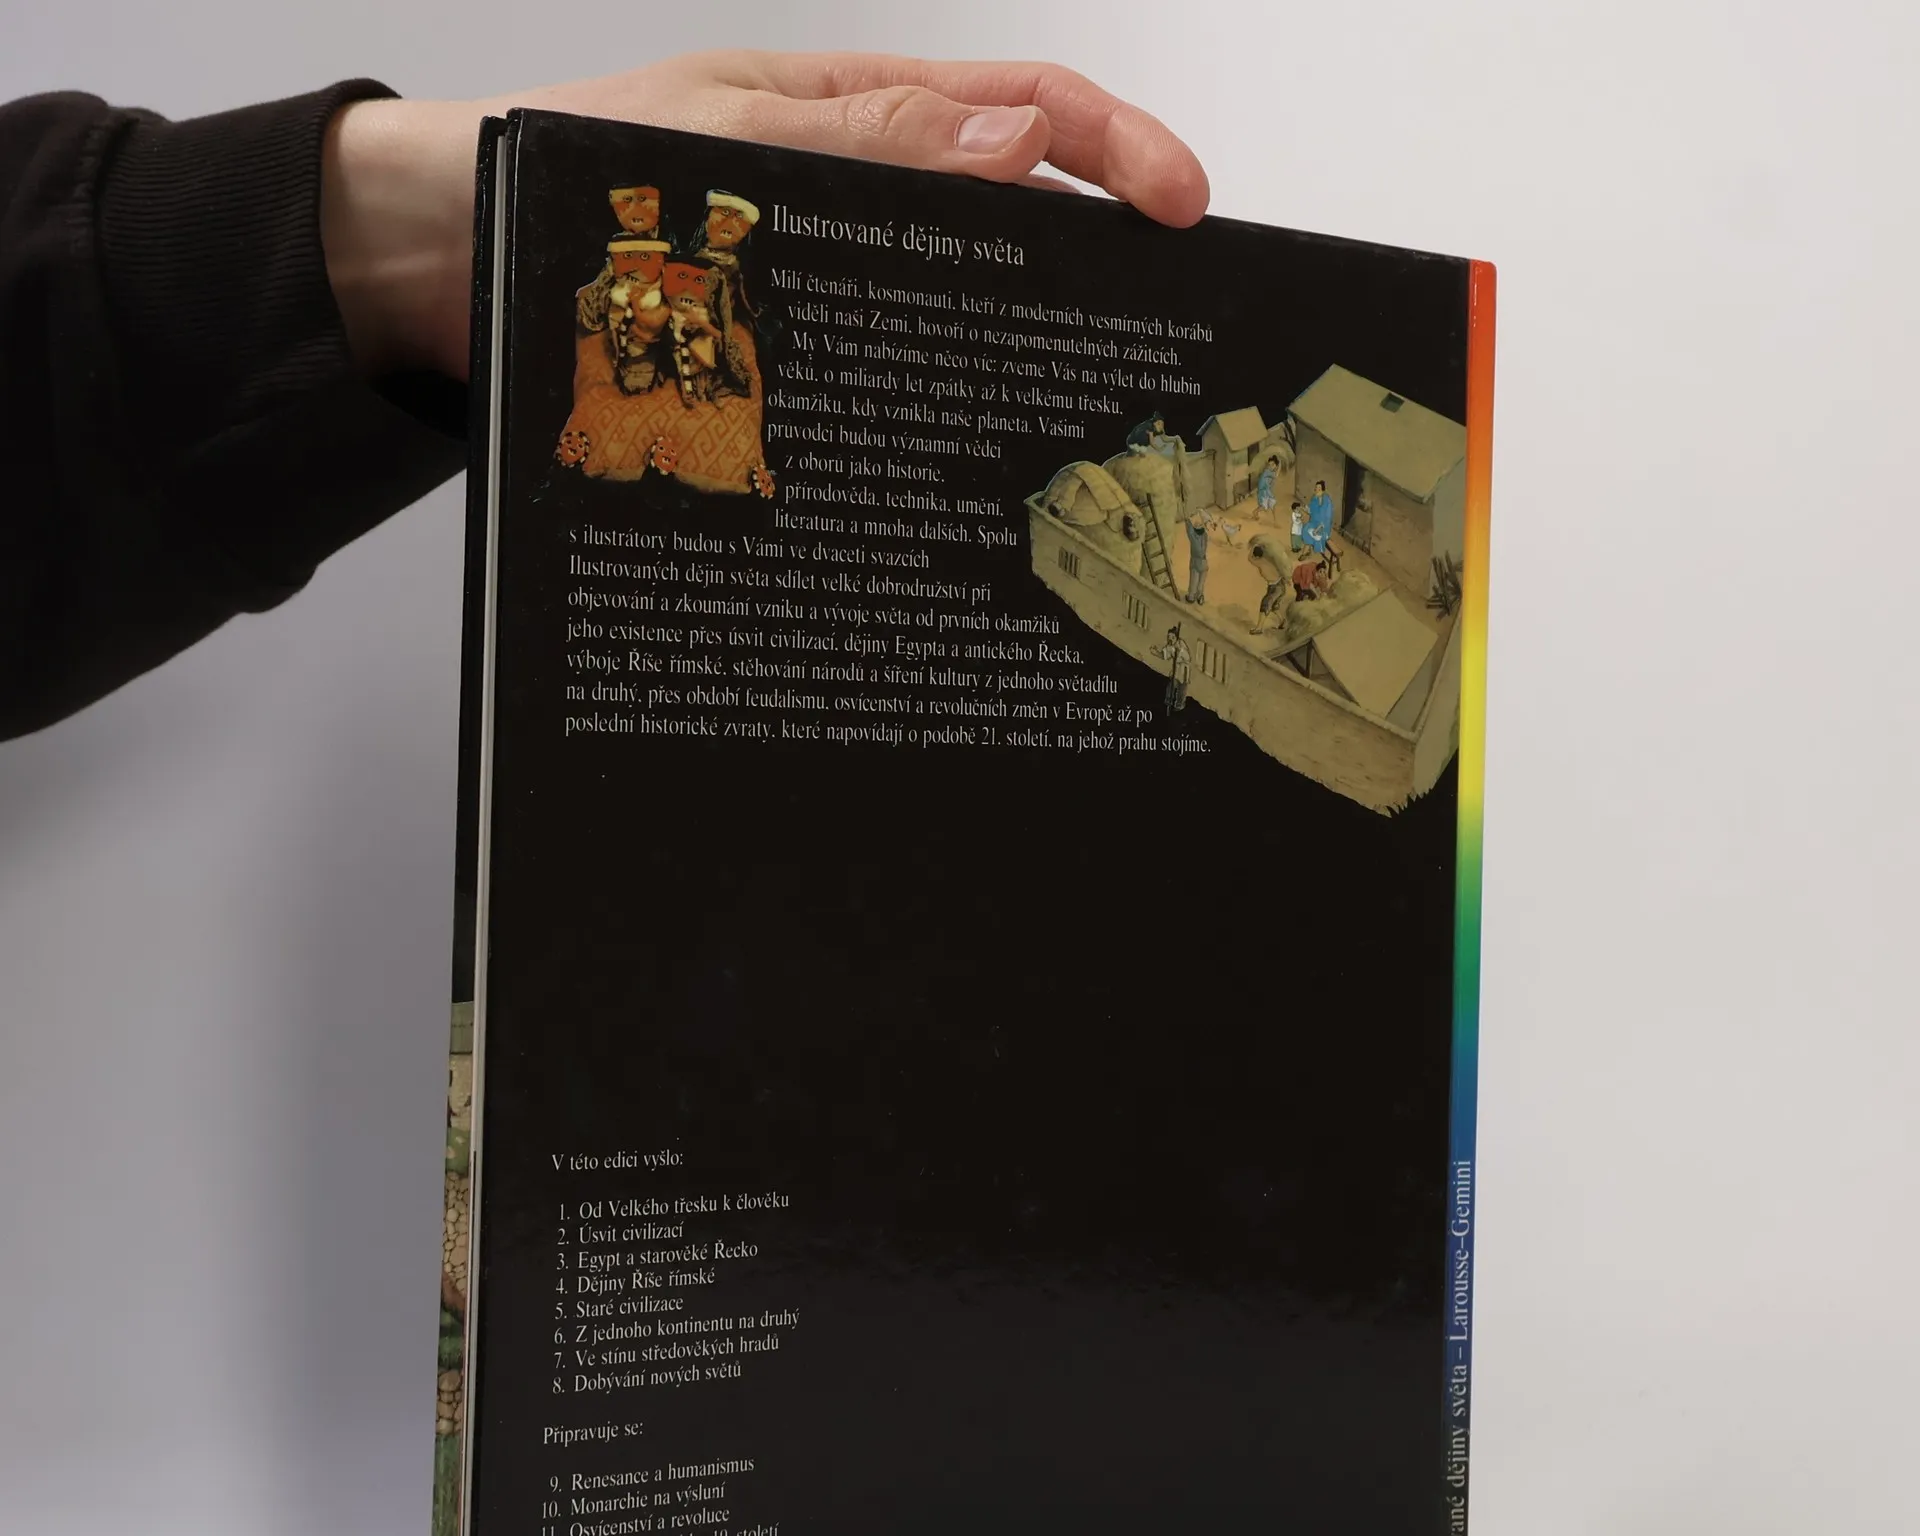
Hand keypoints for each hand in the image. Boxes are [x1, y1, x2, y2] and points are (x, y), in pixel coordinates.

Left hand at [321, 51, 1209, 380]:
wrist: (439, 258)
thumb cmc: (560, 172)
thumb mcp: (725, 141)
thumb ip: (873, 143)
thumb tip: (1020, 142)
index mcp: (851, 106)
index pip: (1022, 104)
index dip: (1115, 145)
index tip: (1183, 204)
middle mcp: (854, 182)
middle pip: (1016, 191)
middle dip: (1106, 227)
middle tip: (1168, 295)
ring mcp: (826, 262)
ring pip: (962, 277)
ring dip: (1033, 306)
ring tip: (1093, 363)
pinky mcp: (788, 335)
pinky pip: (890, 346)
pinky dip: (944, 372)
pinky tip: (968, 415)